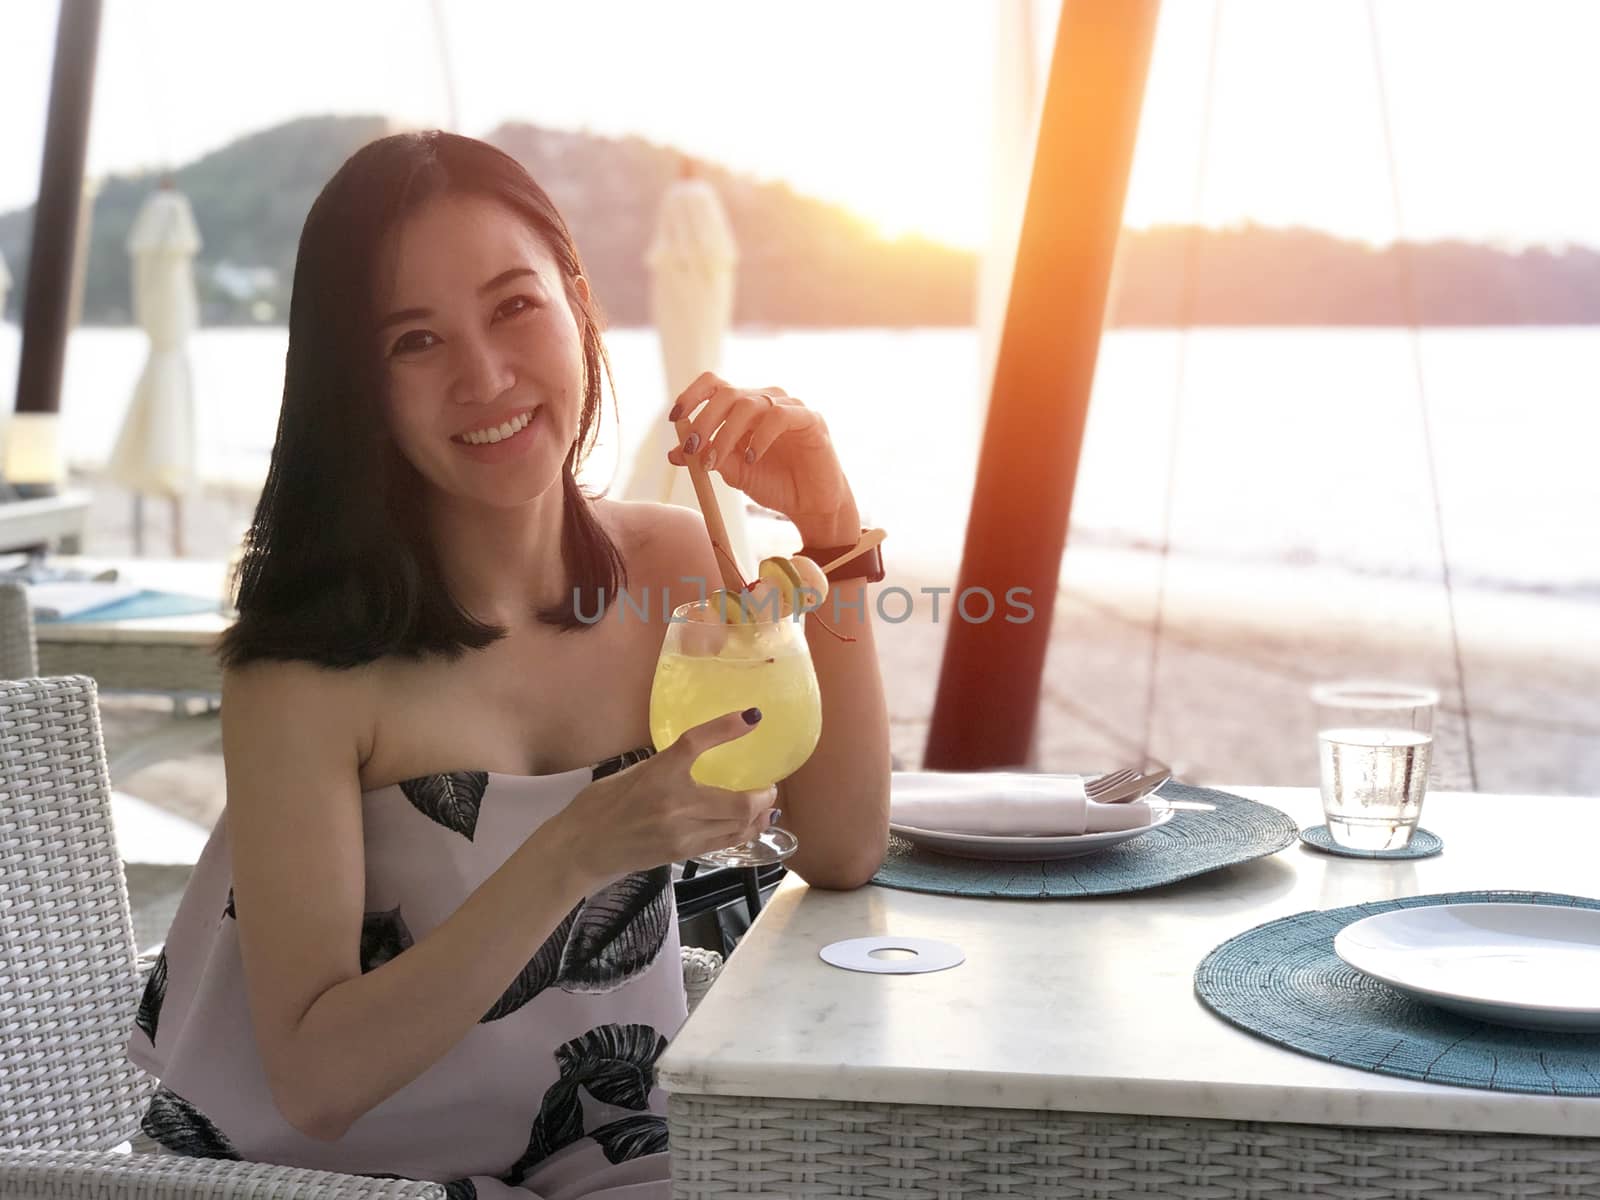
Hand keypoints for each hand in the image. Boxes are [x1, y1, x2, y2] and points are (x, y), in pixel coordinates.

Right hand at [548, 708, 775, 887]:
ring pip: (738, 826)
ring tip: (767, 807)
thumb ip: (666, 768)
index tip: (752, 718)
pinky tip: (752, 826)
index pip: (696, 743)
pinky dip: (745, 833)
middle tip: (769, 786)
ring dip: (760, 816)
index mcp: (657, 773)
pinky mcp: (682, 853)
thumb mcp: (631, 773)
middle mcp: (675, 803)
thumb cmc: (599, 805)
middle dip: (763, 795)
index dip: (726, 728)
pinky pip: (725, 843)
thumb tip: (694, 761)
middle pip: (738, 801)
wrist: (582, 848)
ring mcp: (682, 833)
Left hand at [667, 372, 858, 542]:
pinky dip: (759, 437)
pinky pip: (779, 417)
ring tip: (716, 462)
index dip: (691, 395)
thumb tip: (674, 454)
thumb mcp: (734, 472)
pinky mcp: (810, 419)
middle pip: (727, 393)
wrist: (812, 505)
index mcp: (745, 407)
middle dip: (703, 421)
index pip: (714, 385)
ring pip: (749, 404)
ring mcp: (789, 407)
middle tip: (692, 449)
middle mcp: (765, 400)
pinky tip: (752, 458)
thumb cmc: (775, 483)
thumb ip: (709, 458)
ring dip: (725, 433)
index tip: (675, 418)